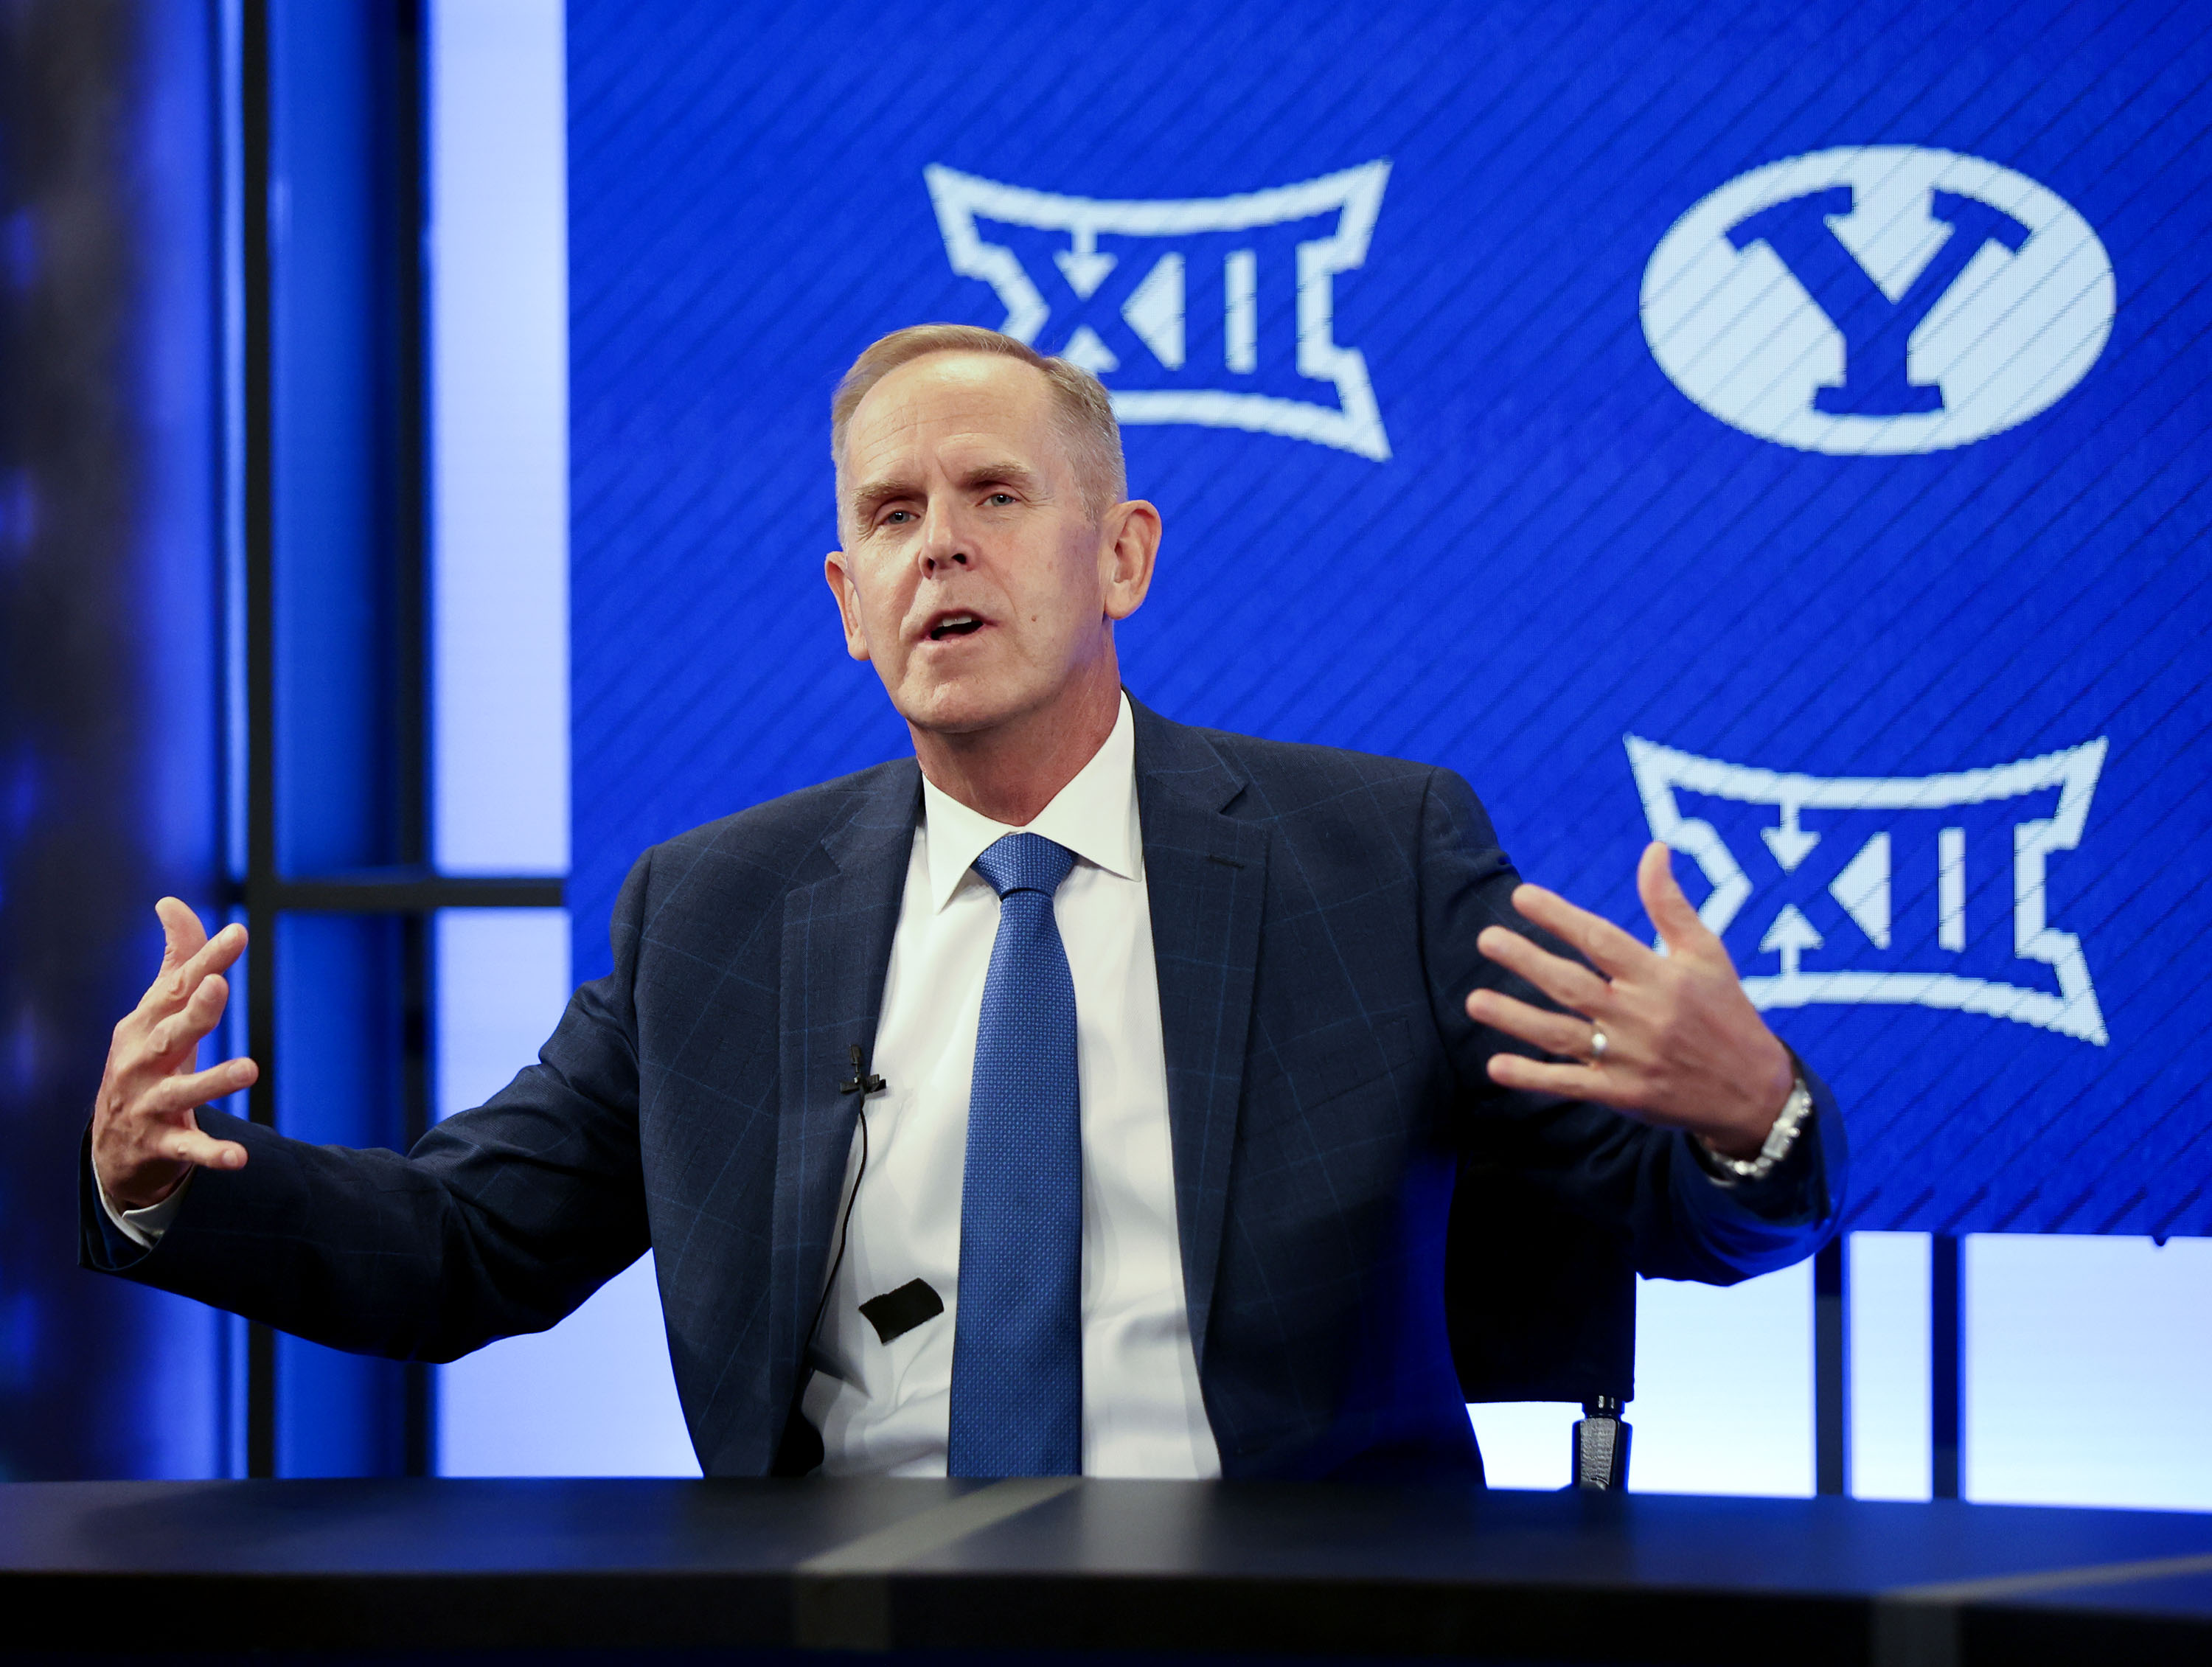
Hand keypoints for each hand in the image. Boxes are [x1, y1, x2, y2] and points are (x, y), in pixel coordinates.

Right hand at [92, 899, 256, 1210]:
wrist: (113, 1145)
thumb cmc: (147, 1062)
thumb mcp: (157, 1013)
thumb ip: (177, 961)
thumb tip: (170, 902)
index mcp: (145, 1025)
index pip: (177, 987)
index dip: (206, 960)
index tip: (238, 932)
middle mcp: (142, 1062)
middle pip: (171, 1034)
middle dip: (193, 1012)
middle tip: (219, 987)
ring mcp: (149, 1105)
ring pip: (181, 1092)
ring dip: (212, 1081)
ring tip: (249, 1069)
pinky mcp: (161, 1144)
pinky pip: (188, 1150)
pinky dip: (211, 1154)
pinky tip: (238, 1159)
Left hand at [1464, 843, 1794, 1157]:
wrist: (1756, 1093)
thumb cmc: (1725, 1011)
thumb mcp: (1706, 953)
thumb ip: (1670, 904)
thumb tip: (1654, 848)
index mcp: (1661, 977)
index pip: (1600, 940)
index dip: (1559, 917)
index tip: (1521, 897)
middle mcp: (1642, 1016)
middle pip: (1573, 985)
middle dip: (1527, 962)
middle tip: (1485, 939)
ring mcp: (1630, 1059)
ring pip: (1562, 1035)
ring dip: (1516, 1019)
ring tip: (1473, 1001)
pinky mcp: (1623, 1095)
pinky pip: (1570, 1084)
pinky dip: (1533, 1077)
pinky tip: (1495, 1066)